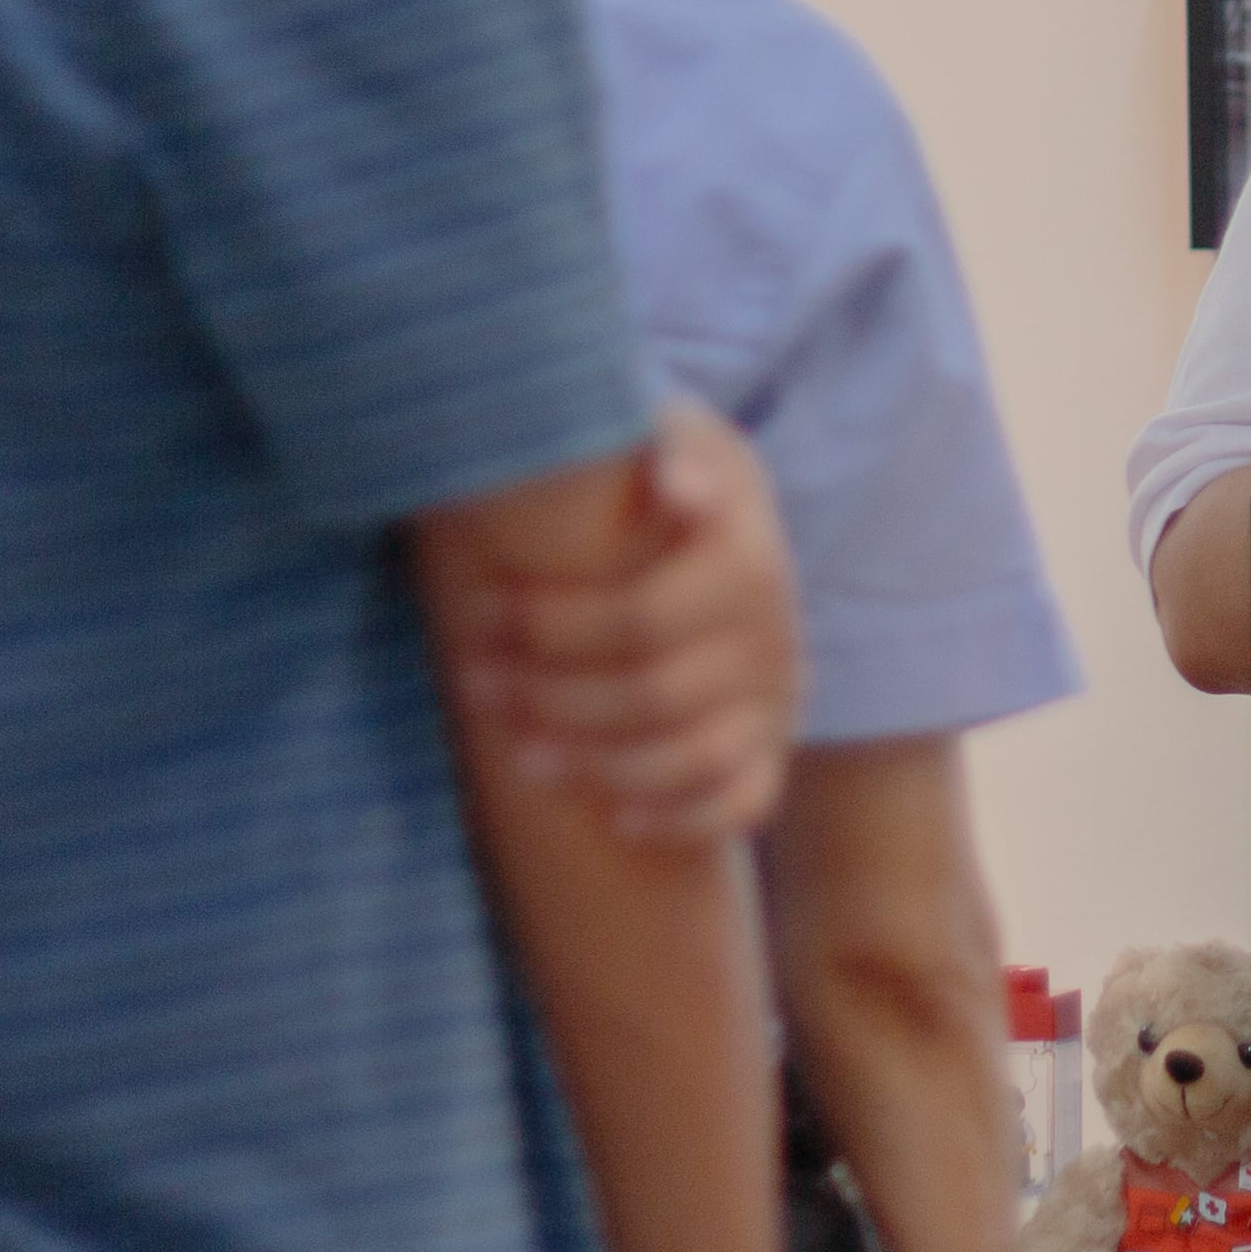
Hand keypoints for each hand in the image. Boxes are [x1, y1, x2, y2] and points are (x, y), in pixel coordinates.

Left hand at [455, 403, 804, 842]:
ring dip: (597, 763)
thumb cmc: (671, 477)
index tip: (480, 608)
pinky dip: (683, 819)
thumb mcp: (678, 432)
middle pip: (652, 693)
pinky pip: (744, 803)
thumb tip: (673, 486)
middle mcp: (773, 633)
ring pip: (691, 755)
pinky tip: (616, 819)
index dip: (551, 626)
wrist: (730, 526)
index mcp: (747, 558)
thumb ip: (673, 444)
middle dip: (548, 694)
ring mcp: (776, 695)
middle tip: (473, 679)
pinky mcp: (772, 746)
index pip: (640, 617)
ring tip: (519, 755)